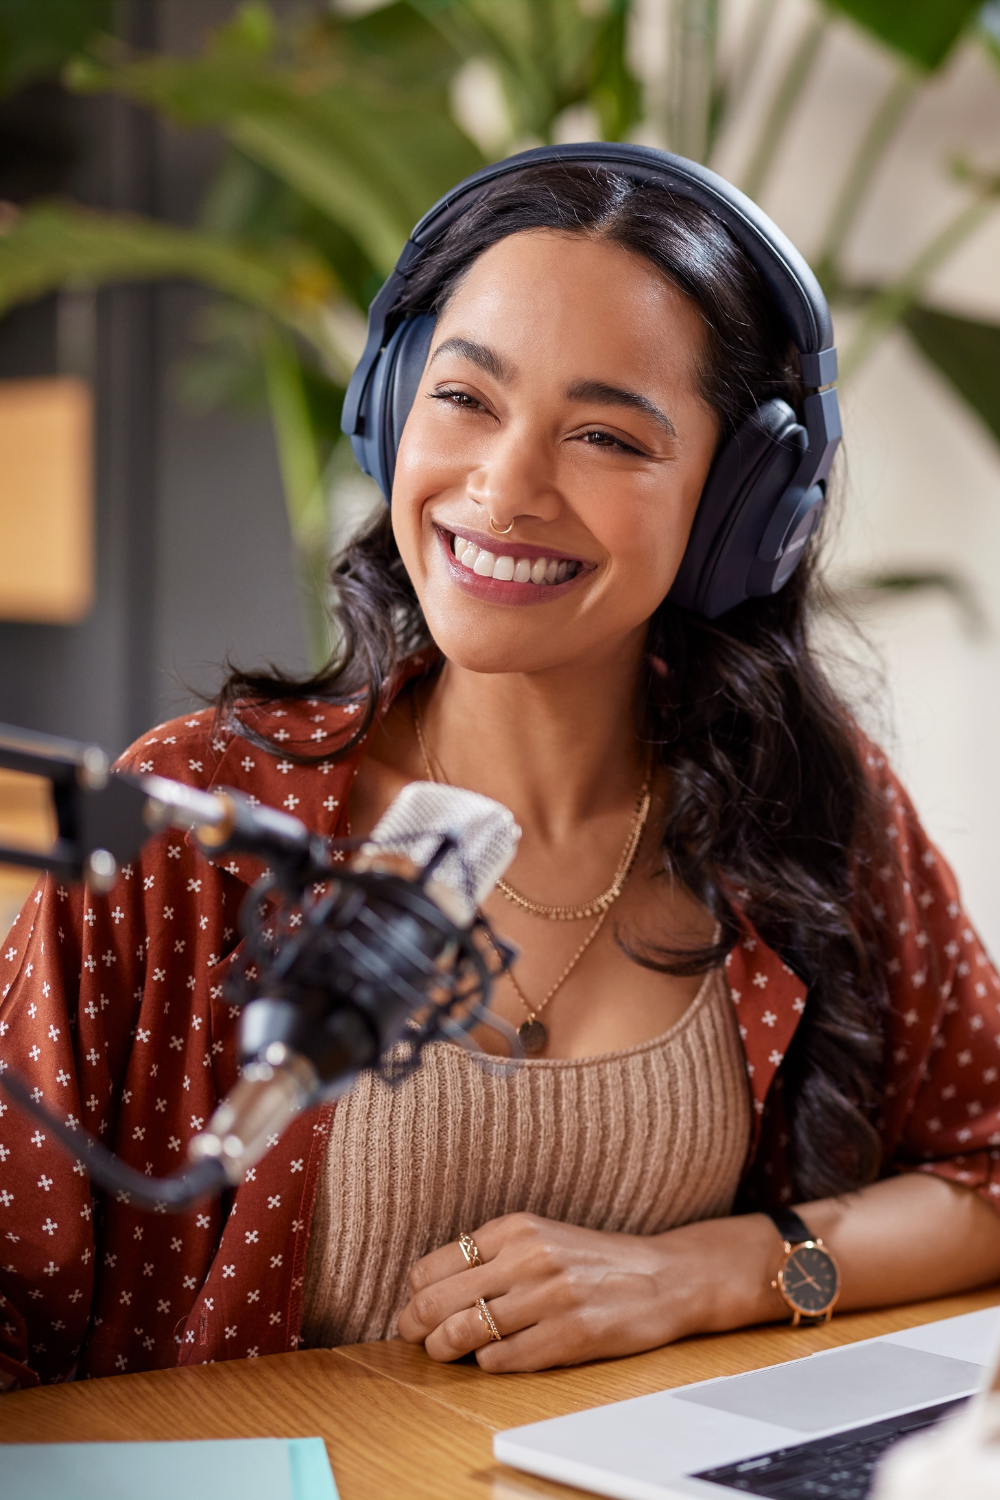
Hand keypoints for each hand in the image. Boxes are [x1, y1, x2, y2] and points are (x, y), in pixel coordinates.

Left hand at [397, 1210, 785, 1372]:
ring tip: (446, 1352)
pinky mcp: (569, 1337)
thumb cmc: (594, 1260)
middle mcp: (529, 1258)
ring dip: (444, 1351)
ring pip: (460, 1335)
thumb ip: (491, 1255)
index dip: (415, 1294)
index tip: (418, 1307)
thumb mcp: (539, 1236)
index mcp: (515, 1228)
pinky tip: (497, 1357)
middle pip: (435, 1302)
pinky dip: (488, 1364)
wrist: (664, 1277)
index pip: (432, 1266)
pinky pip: (501, 1361)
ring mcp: (549, 1299)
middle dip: (415, 1326)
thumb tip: (427, 1288)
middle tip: (416, 1336)